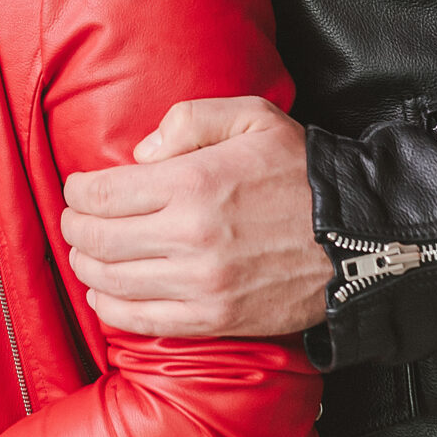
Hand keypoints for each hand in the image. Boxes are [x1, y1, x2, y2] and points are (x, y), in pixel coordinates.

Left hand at [60, 97, 330, 338]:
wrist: (360, 237)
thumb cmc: (304, 173)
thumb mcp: (254, 117)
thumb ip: (189, 120)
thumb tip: (140, 155)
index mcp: (194, 183)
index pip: (101, 194)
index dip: (78, 191)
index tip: (79, 188)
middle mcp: (190, 237)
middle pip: (96, 238)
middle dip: (76, 227)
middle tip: (77, 219)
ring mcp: (200, 284)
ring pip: (110, 279)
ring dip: (86, 264)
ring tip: (88, 252)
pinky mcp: (213, 319)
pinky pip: (139, 319)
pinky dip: (110, 305)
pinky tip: (105, 291)